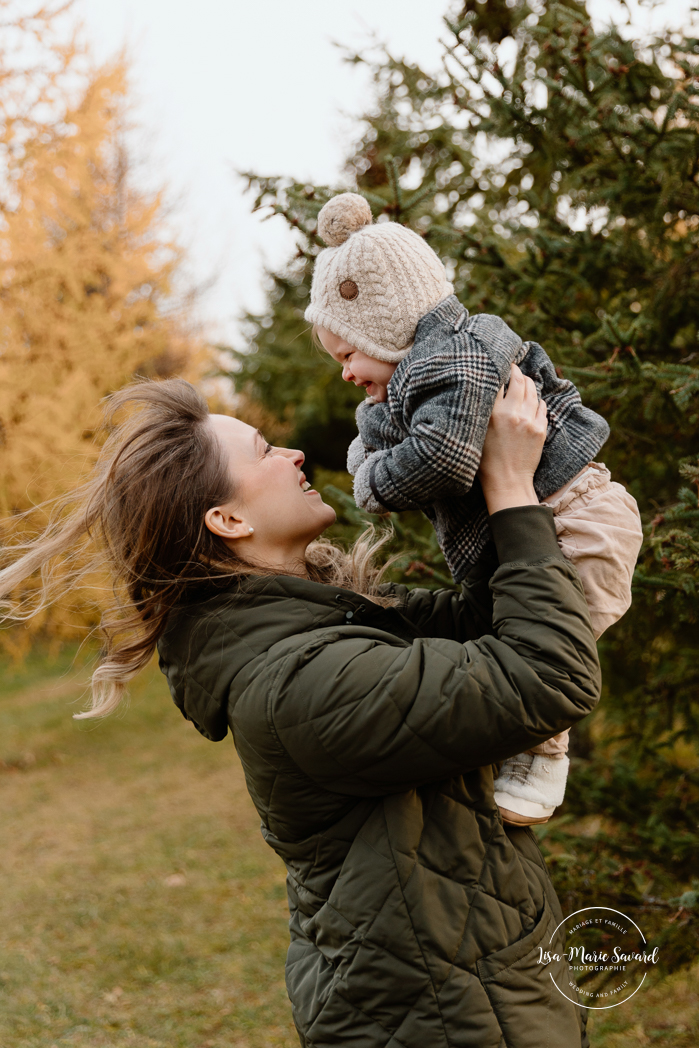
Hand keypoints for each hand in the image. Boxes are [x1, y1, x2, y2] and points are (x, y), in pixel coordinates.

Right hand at [477, 364, 547, 514]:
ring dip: (528, 383)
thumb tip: (486, 393)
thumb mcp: (477, 434)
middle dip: (517, 371)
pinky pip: (542, 406)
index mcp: (493, 414)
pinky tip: (533, 400)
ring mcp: (529, 421)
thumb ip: (482, 413)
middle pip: (519, 381)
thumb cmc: (486, 462)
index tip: (499, 365)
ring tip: (524, 381)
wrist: (508, 482)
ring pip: (533, 391)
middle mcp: (512, 414)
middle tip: (514, 367)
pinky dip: (537, 400)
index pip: (498, 382)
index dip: (500, 370)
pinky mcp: (541, 429)